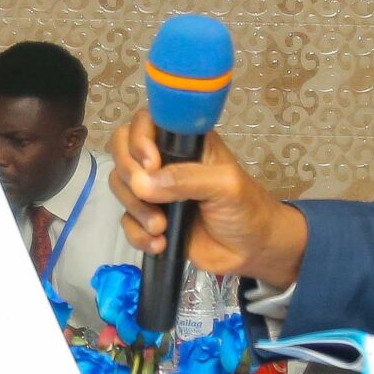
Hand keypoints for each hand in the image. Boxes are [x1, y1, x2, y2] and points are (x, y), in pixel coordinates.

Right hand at [108, 108, 309, 287]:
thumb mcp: (225, 186)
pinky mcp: (151, 220)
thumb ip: (187, 179)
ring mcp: (156, 191)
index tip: (151, 163)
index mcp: (185, 142)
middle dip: (129, 177)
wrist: (253, 251)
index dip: (138, 139)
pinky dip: (137, 234)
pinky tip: (159, 243)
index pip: (145, 123)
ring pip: (121, 188)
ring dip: (136, 210)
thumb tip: (142, 183)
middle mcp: (166, 161)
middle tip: (149, 196)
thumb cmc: (248, 209)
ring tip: (160, 228)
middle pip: (123, 152)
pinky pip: (127, 222)